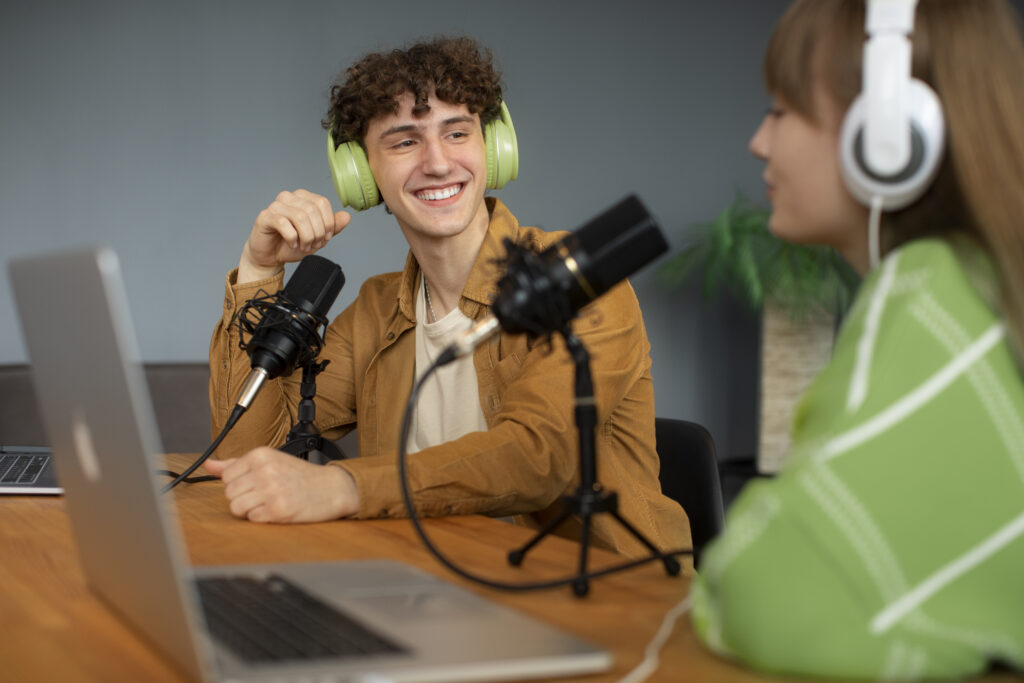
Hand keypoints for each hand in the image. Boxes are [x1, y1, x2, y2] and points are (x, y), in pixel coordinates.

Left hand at [204, 447, 359, 522]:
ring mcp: (272, 490)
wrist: (332, 488)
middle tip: (264, 494)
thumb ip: (237, 464)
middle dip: (244, 498)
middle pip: (229, 493)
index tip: (255, 483)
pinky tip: (277, 509)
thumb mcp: (270, 461)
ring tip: (268, 502)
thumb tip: (209, 464)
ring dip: (250, 509)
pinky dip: (263, 518)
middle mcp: (265, 470)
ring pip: (237, 508)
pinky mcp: (278, 510)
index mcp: (260, 455)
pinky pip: (253, 519)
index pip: (226, 476)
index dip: (239, 484)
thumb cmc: (300, 475)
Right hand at [238, 189, 351, 282]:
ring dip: (306, 236)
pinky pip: (283, 223)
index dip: (328, 222)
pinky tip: (292, 244)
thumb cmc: (292, 243)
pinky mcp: (265, 216)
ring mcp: (276, 205)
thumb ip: (333, 227)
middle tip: (314, 245)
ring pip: (300, 216)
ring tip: (304, 246)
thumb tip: (346, 216)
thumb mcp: (318, 237)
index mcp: (302, 197)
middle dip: (317, 232)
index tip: (326, 238)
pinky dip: (292, 237)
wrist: (270, 256)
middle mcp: (289, 197)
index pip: (322, 202)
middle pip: (312, 210)